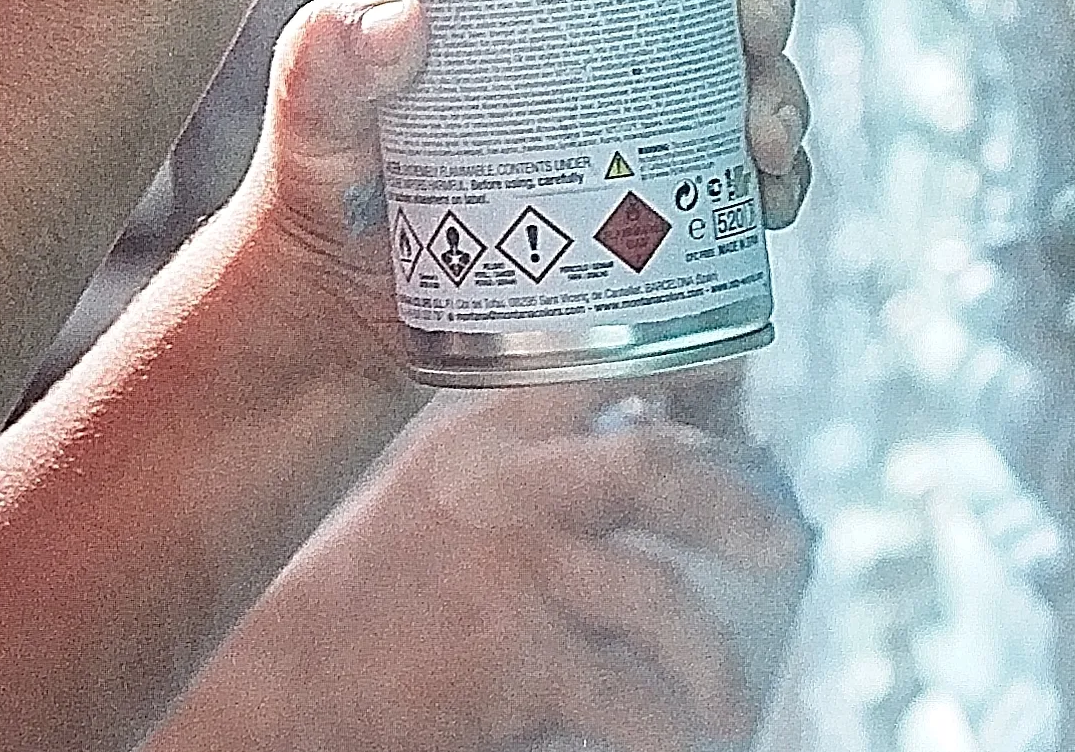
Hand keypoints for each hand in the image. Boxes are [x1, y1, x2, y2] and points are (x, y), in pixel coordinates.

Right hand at [154, 377, 813, 751]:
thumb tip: (673, 456)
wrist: (288, 684)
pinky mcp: (513, 656)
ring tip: (731, 702)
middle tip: (786, 545)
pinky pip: (631, 696)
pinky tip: (686, 742)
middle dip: (736, 504)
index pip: (597, 366)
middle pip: (653, 466)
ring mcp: (510, 568)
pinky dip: (672, 728)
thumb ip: (533, 470)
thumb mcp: (443, 499)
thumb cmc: (380, 600)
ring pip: (659, 596)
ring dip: (715, 660)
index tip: (742, 365)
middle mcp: (502, 485)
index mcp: (484, 434)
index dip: (684, 361)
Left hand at [228, 0, 809, 377]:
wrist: (341, 335)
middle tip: (753, 24)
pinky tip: (773, 200)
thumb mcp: (311, 135)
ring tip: (764, 138)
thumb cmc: (319, 206)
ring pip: (741, 77)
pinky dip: (777, 184)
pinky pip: (738, 183)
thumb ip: (324, 80)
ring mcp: (628, 124)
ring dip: (781, 88)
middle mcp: (588, 44)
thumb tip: (395, 20)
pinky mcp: (649, 208)